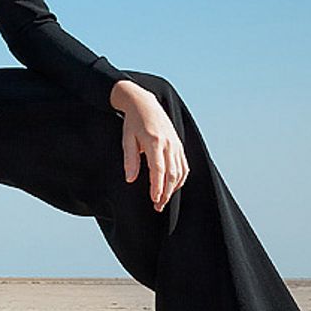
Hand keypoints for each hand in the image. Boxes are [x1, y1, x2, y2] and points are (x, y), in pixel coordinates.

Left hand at [111, 79, 188, 209]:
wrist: (145, 104)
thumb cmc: (133, 122)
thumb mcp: (126, 139)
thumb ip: (130, 159)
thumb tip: (130, 179)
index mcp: (154, 142)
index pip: (158, 169)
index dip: (157, 186)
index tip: (154, 199)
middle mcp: (169, 144)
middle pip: (172, 174)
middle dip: (166, 192)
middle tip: (157, 206)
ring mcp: (176, 145)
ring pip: (180, 172)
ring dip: (174, 188)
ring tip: (163, 200)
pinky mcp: (180, 145)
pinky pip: (184, 166)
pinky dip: (180, 179)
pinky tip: (173, 187)